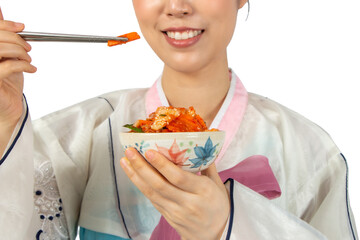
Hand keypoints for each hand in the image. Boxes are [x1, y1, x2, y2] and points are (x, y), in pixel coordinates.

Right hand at [0, 8, 35, 126]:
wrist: (8, 107)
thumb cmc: (6, 83)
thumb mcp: (8, 57)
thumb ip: (6, 40)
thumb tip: (8, 20)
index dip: (6, 25)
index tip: (22, 27)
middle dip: (16, 39)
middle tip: (28, 48)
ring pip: (0, 49)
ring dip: (20, 52)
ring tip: (28, 60)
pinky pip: (8, 66)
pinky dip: (24, 65)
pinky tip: (31, 69)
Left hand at [120, 148, 229, 239]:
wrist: (216, 235)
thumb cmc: (218, 206)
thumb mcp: (218, 184)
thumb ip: (207, 164)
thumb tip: (199, 142)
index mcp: (202, 191)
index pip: (178, 177)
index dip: (161, 164)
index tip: (148, 151)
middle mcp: (187, 203)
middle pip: (159, 185)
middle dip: (141, 167)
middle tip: (130, 151)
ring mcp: (176, 212)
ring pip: (151, 193)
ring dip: (135, 176)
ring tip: (125, 161)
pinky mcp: (168, 217)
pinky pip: (152, 200)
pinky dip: (141, 186)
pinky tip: (133, 175)